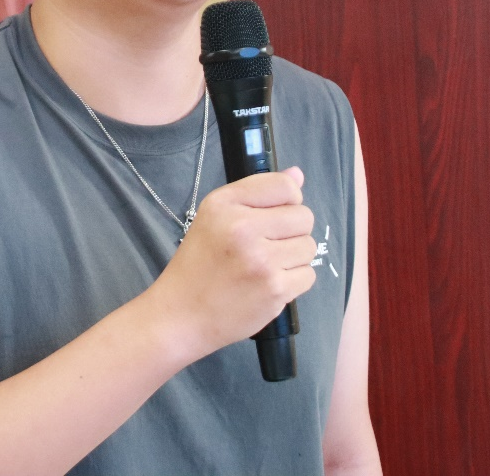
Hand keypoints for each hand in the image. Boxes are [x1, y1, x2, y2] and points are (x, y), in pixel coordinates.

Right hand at [146, 166, 316, 360]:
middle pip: (303, 216)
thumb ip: (257, 193)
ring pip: (309, 247)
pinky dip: (294, 281)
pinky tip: (269, 284)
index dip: (288, 200)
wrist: (181, 315)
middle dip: (292, 231)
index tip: (274, 216)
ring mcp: (260, 260)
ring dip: (293, 257)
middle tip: (267, 245)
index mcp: (224, 204)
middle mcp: (242, 228)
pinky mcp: (274, 289)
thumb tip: (298, 175)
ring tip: (266, 266)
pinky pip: (308, 275)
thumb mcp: (214, 217)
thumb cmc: (198, 264)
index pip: (284, 186)